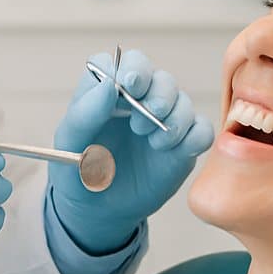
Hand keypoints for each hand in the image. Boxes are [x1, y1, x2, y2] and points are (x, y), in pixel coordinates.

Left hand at [49, 50, 213, 254]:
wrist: (97, 211)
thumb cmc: (77, 172)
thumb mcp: (70, 143)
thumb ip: (84, 112)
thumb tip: (109, 85)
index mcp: (108, 92)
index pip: (126, 62)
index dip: (131, 68)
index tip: (129, 84)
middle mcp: (139, 101)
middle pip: (160, 78)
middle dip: (158, 94)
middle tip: (142, 120)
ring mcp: (163, 122)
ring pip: (183, 101)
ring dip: (174, 119)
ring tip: (155, 143)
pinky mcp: (182, 146)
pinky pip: (202, 130)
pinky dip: (195, 137)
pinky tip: (174, 151)